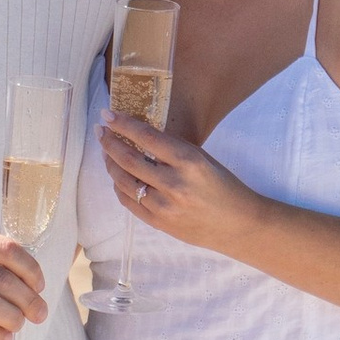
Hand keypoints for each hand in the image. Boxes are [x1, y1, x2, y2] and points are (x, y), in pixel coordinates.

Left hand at [97, 116, 262, 257]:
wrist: (239, 225)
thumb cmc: (224, 187)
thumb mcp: (203, 159)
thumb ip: (173, 150)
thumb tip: (140, 136)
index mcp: (188, 161)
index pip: (147, 138)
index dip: (123, 125)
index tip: (108, 114)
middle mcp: (173, 183)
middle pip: (128, 159)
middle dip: (109, 142)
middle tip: (100, 130)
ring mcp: (163, 206)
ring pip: (123, 182)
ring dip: (110, 164)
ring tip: (106, 151)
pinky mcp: (158, 223)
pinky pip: (128, 202)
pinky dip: (119, 186)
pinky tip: (118, 176)